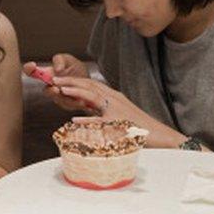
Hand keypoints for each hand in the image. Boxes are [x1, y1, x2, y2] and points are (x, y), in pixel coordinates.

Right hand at [24, 53, 93, 111]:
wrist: (88, 81)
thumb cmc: (75, 69)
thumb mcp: (68, 60)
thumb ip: (60, 60)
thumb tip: (57, 68)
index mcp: (46, 74)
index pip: (32, 71)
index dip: (29, 69)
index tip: (32, 66)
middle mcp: (50, 87)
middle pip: (46, 91)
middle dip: (50, 91)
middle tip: (56, 88)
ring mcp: (58, 97)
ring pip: (58, 99)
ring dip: (65, 97)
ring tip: (74, 95)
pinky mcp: (67, 104)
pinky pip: (69, 105)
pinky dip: (75, 102)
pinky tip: (81, 100)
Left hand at [51, 76, 185, 147]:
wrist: (160, 135)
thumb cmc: (138, 127)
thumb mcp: (117, 115)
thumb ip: (101, 112)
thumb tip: (84, 111)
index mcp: (113, 97)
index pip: (91, 84)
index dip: (75, 79)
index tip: (60, 78)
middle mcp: (114, 99)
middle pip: (90, 85)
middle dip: (71, 80)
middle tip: (53, 79)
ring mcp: (116, 111)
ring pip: (94, 97)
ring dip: (76, 92)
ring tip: (61, 88)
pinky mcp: (119, 124)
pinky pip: (100, 122)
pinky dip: (87, 120)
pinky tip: (74, 121)